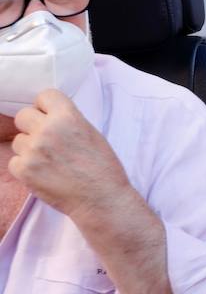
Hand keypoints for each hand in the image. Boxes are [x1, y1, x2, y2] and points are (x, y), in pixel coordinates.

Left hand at [9, 90, 136, 223]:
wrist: (100, 197)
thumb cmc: (102, 166)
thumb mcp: (91, 132)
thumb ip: (68, 120)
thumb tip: (49, 116)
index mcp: (68, 117)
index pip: (44, 96)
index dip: (46, 106)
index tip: (48, 114)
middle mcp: (48, 130)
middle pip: (23, 115)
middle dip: (32, 125)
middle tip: (44, 137)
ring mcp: (34, 151)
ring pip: (18, 141)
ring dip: (29, 148)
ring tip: (48, 160)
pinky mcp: (24, 171)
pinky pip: (14, 161)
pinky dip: (25, 167)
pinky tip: (43, 172)